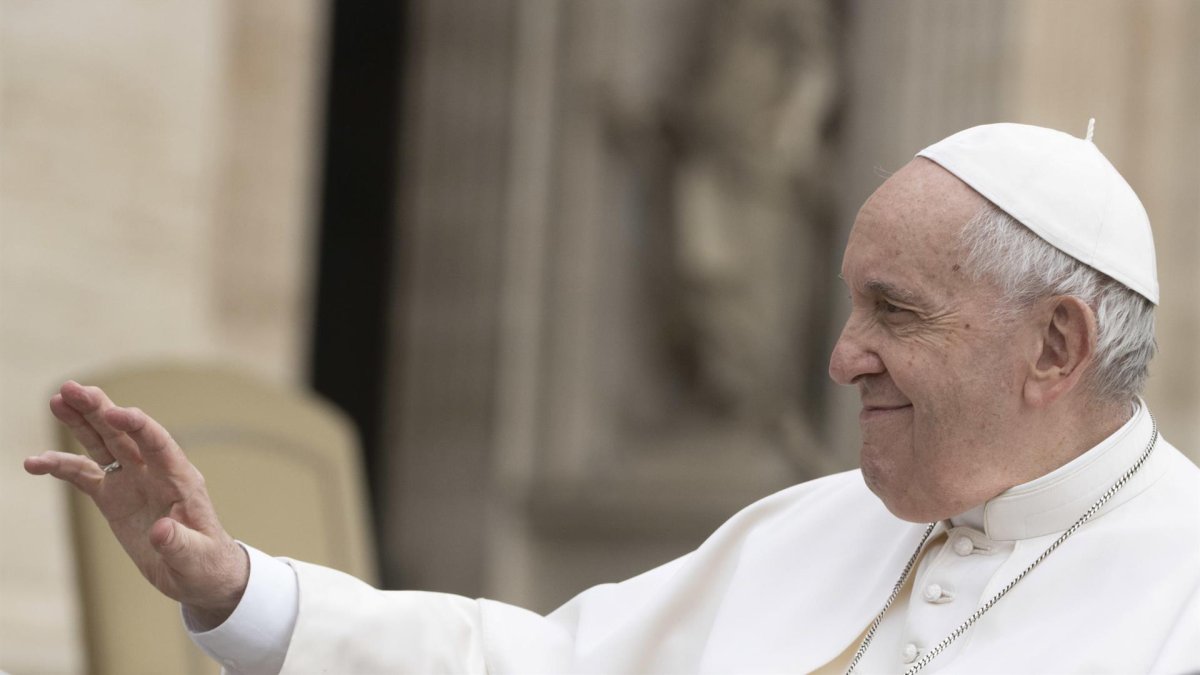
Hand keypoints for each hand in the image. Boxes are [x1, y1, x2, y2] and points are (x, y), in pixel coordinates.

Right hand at [25, 381, 248, 629]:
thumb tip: (160, 531)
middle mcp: (153, 472)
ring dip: (80, 422)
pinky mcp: (113, 497)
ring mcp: (132, 481)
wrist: (198, 573)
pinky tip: (34, 462)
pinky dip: (60, 466)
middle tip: (71, 388)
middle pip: (124, 433)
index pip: (158, 442)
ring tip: (56, 400)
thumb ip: (179, 543)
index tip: (114, 412)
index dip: (137, 425)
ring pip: (102, 444)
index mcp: (180, 479)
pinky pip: (83, 475)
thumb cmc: (205, 563)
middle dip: (99, 410)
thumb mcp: (196, 558)